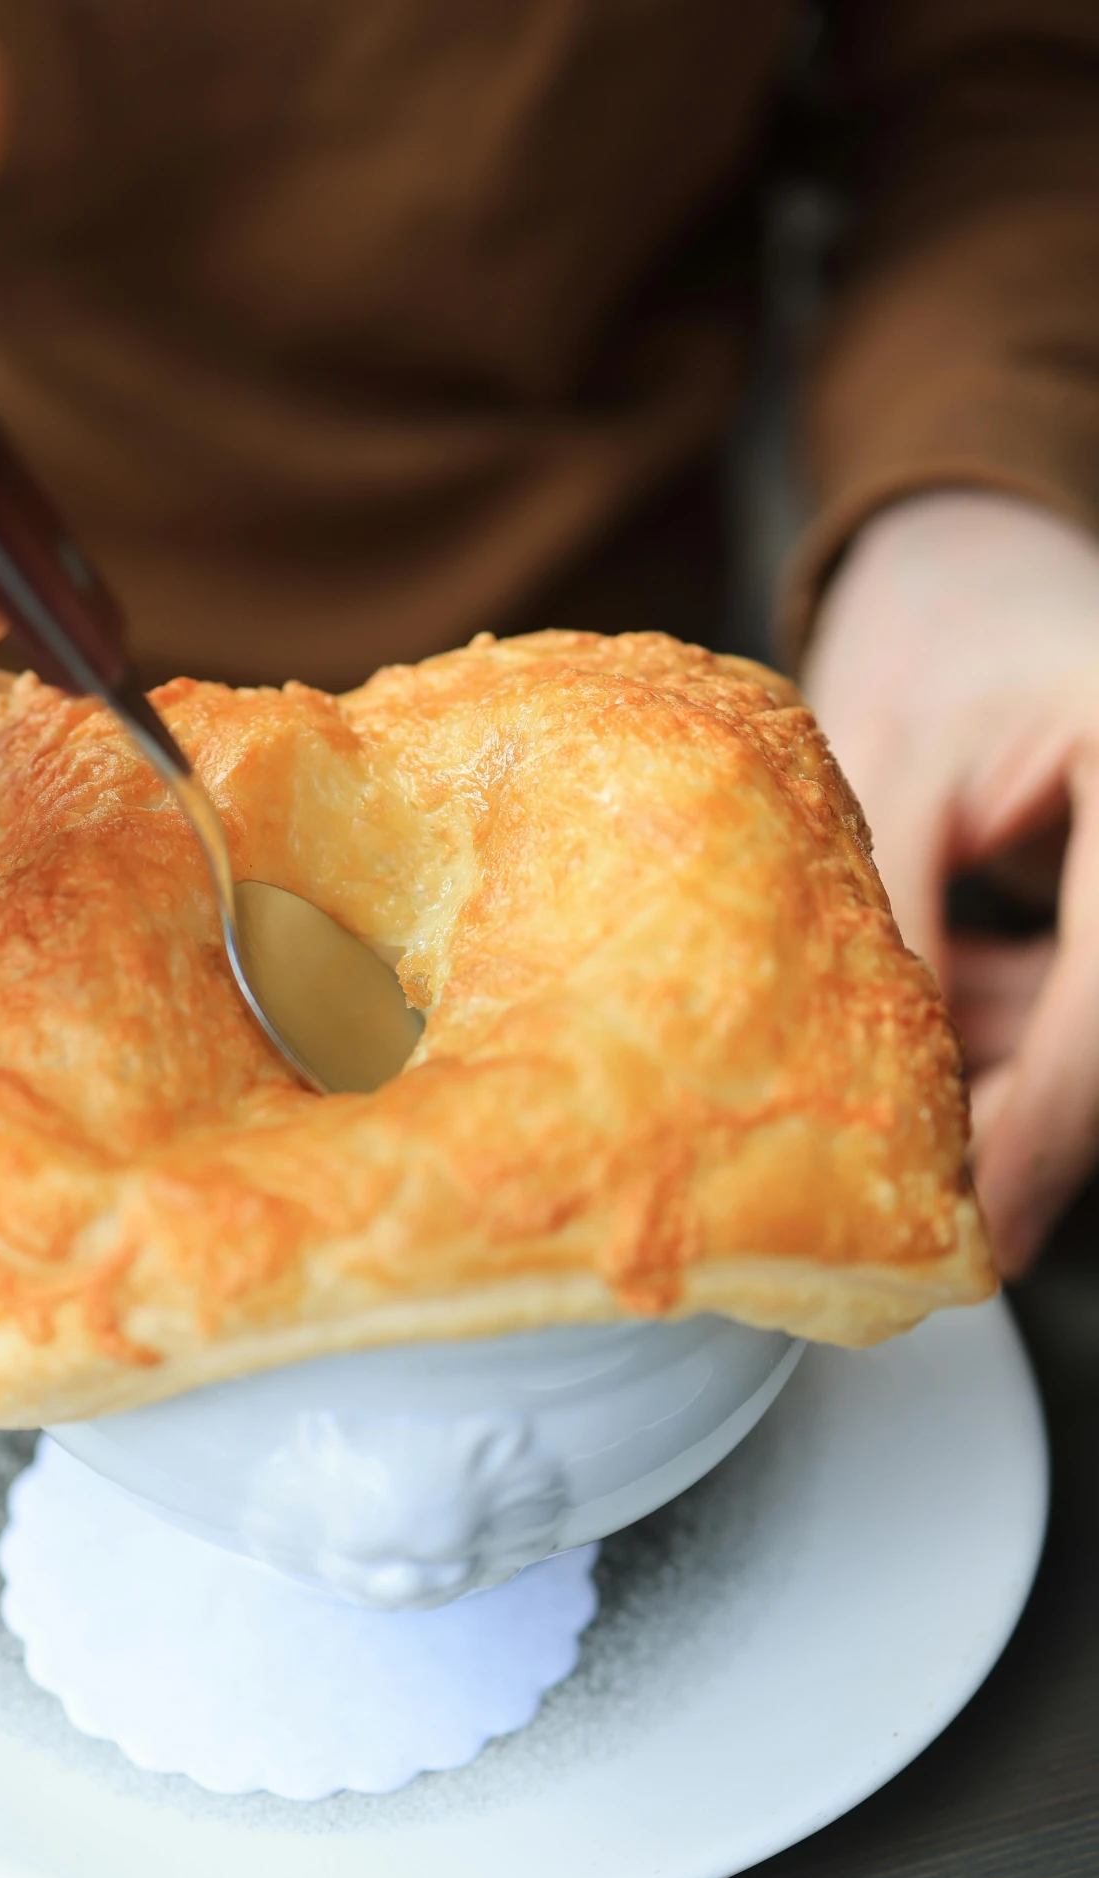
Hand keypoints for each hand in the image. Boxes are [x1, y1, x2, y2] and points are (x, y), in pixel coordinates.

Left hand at [805, 489, 1098, 1276]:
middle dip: (1027, 1122)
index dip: (1049, 1124)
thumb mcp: (888, 771)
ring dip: (1010, 1067)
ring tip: (902, 1047)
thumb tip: (887, 1118)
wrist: (979, 563)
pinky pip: (1093, 1001)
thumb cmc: (933, 641)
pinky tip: (945, 998)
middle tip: (927, 1203)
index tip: (988, 1227)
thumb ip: (897, 932)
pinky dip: (1020, 1023)